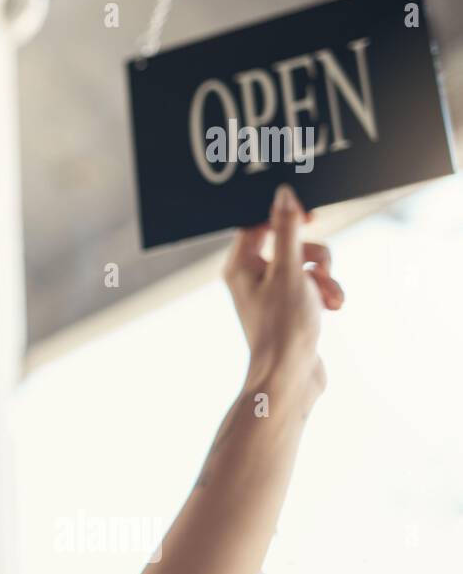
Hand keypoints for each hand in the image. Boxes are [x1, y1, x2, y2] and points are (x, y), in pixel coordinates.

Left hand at [224, 184, 343, 407]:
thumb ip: (288, 230)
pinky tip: (334, 308)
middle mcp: (252, 277)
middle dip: (316, 256)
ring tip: (330, 299)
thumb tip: (283, 194)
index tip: (311, 217)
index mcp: (240, 266)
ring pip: (308, 265)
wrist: (290, 379)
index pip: (258, 224)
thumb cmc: (283, 327)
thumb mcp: (290, 272)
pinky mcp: (291, 307)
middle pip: (290, 243)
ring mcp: (273, 293)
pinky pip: (314, 285)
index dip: (286, 216)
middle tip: (320, 271)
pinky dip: (326, 293)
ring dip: (326, 277)